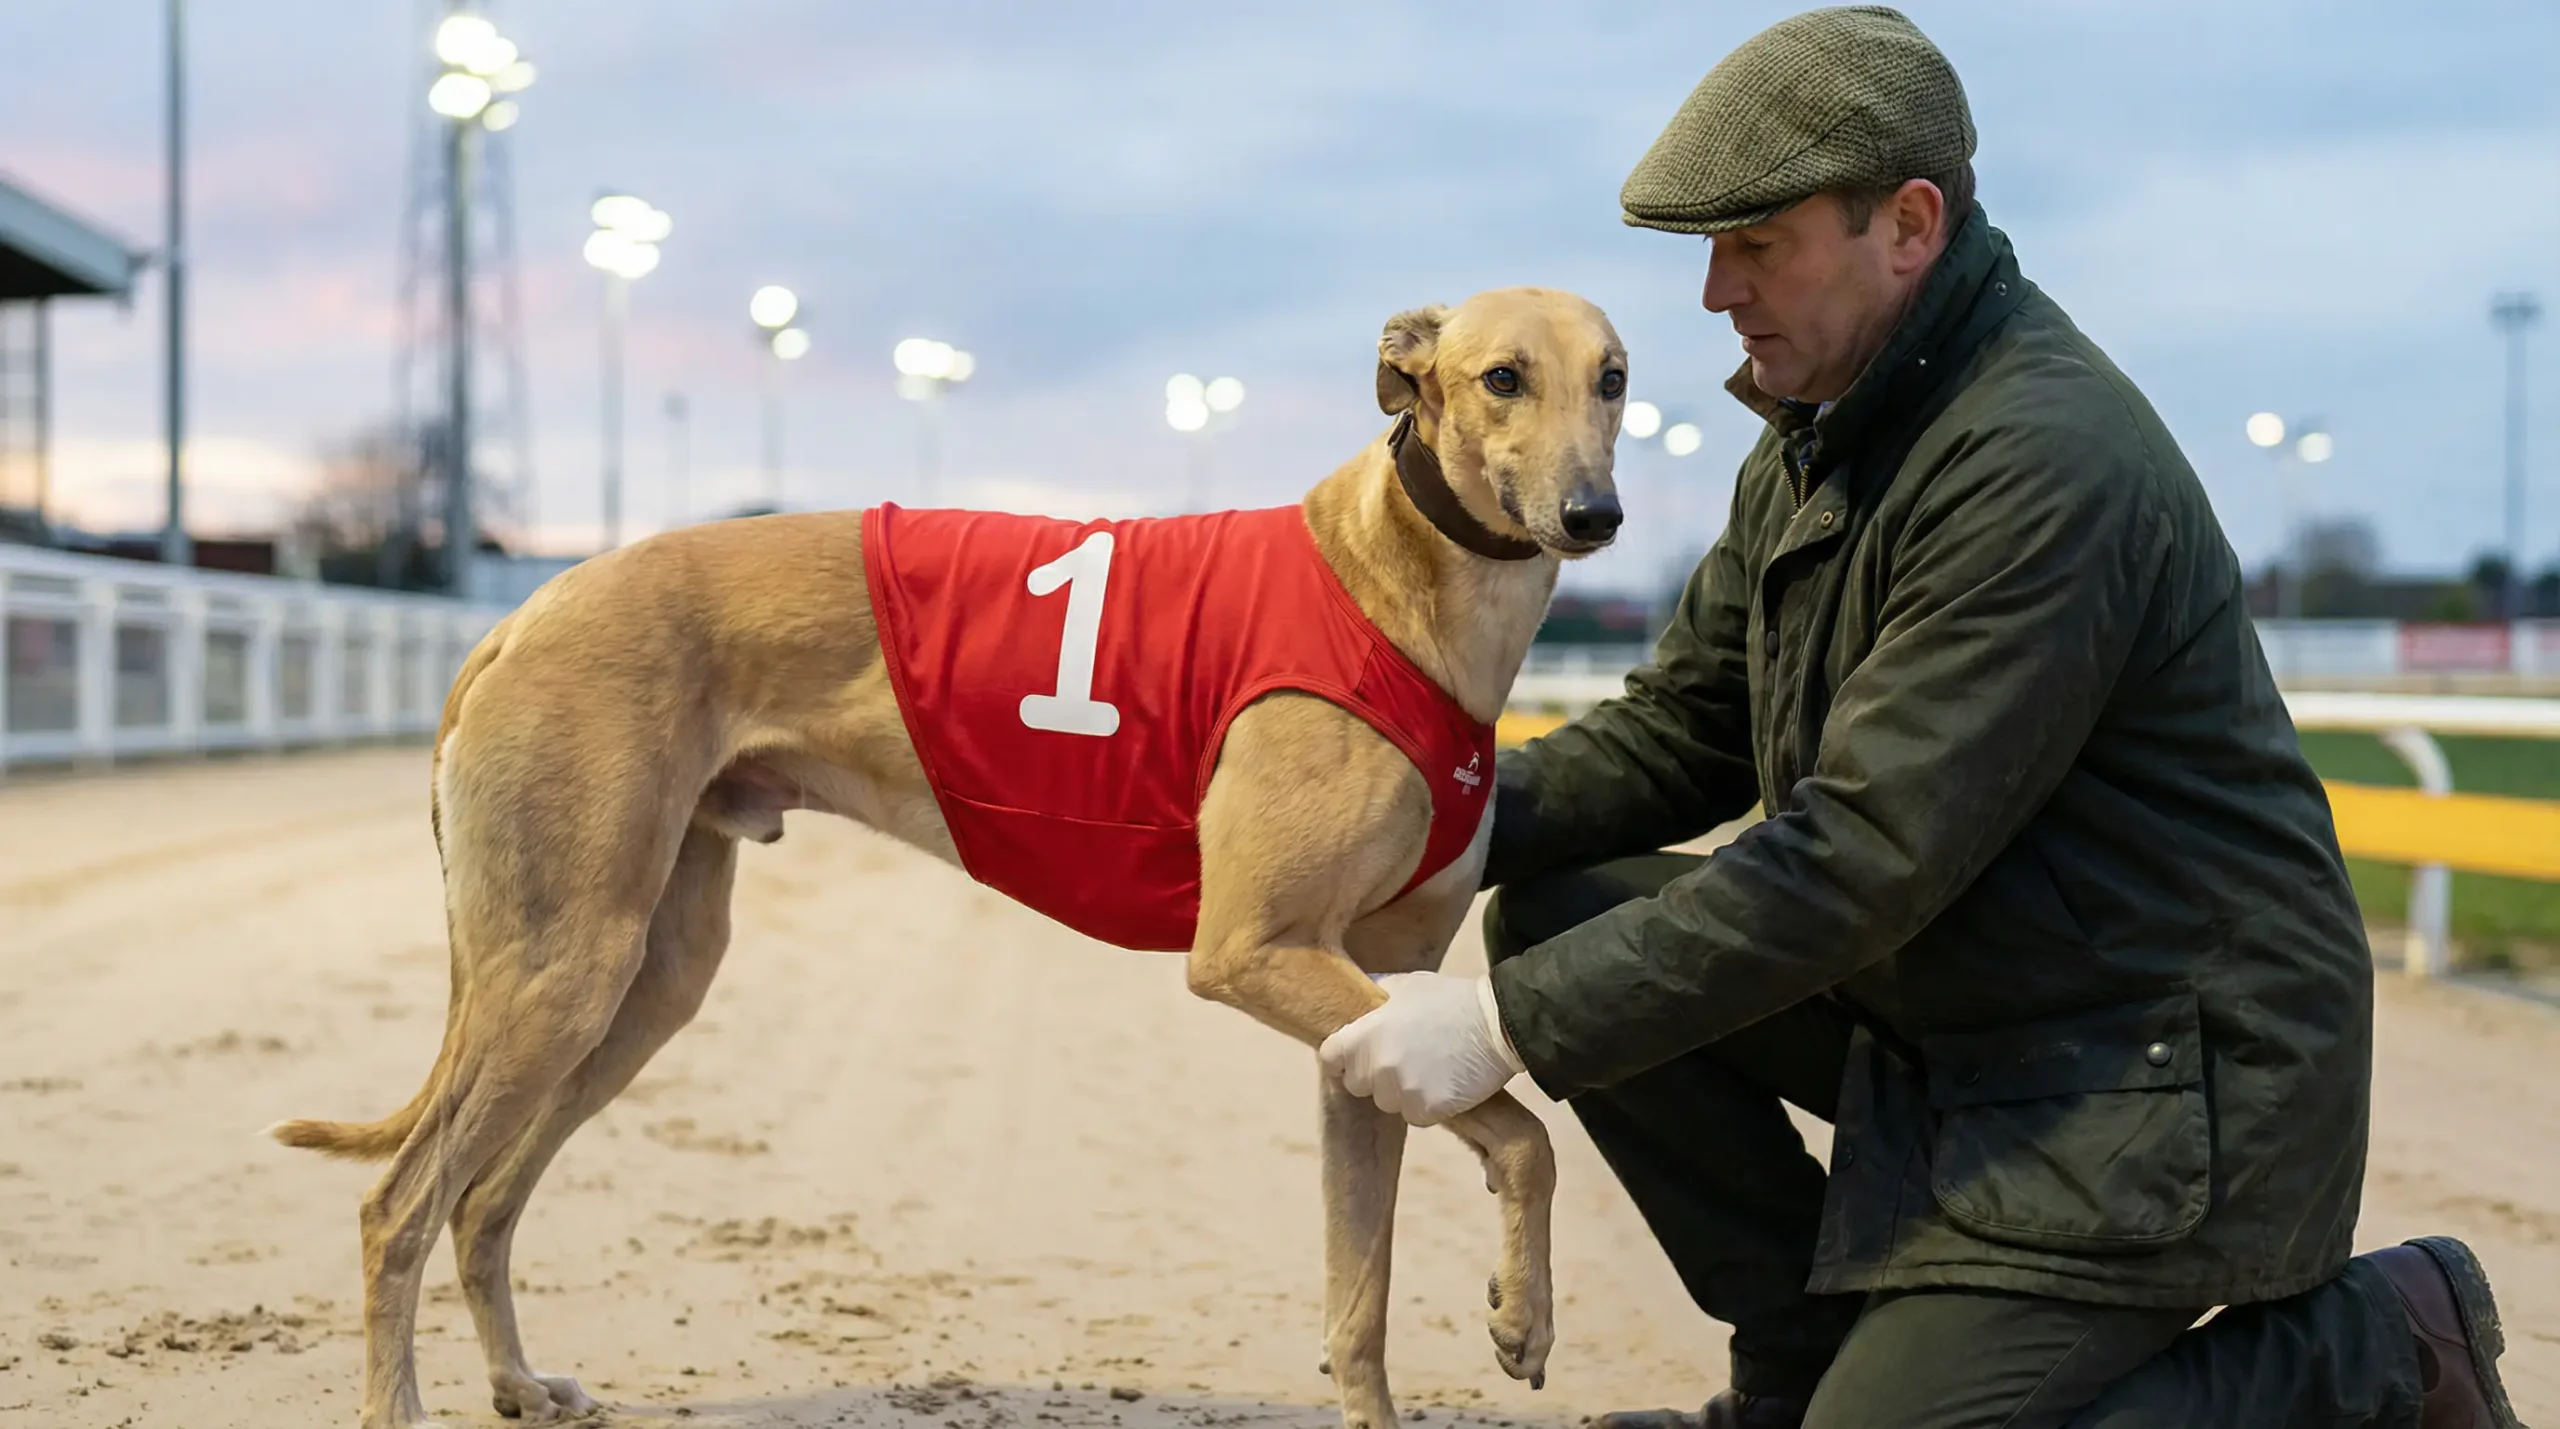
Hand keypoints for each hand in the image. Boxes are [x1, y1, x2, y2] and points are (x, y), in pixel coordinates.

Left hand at [1319, 972, 1526, 1125]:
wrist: (1498, 1023)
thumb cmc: (1451, 1000)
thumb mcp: (1407, 985)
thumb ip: (1375, 993)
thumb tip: (1358, 994)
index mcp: (1365, 1034)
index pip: (1330, 1058)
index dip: (1342, 1058)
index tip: (1356, 1057)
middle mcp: (1377, 1065)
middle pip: (1358, 1085)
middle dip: (1375, 1075)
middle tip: (1405, 1058)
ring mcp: (1401, 1091)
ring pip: (1388, 1103)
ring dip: (1403, 1092)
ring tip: (1430, 1068)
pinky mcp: (1427, 1110)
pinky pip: (1415, 1116)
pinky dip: (1427, 1106)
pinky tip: (1444, 1084)